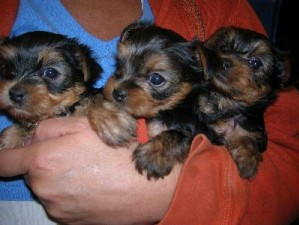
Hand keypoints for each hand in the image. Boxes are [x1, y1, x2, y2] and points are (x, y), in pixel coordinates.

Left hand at [0, 116, 180, 224]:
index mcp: (43, 160)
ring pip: (49, 189)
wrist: (148, 185)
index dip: (6, 156)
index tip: (12, 155)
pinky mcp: (73, 222)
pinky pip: (63, 204)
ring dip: (60, 180)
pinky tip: (96, 187)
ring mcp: (58, 209)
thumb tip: (36, 137)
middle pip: (33, 173)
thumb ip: (51, 126)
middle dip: (45, 163)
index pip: (5, 161)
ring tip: (91, 172)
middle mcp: (44, 188)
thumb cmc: (119, 149)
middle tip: (76, 156)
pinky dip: (72, 195)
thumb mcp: (86, 124)